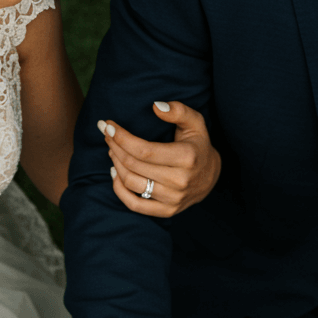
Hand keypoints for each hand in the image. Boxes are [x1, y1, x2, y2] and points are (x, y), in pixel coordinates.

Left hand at [98, 101, 220, 217]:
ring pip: (131, 183)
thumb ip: (178, 111)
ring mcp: (173, 199)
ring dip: (116, 165)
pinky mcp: (167, 211)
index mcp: (186, 157)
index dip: (122, 138)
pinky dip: (119, 190)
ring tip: (112, 151)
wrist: (210, 177)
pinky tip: (115, 173)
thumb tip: (156, 106)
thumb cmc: (198, 145)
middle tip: (108, 135)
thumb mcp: (195, 122)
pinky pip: (135, 205)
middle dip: (115, 147)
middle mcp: (180, 181)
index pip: (144, 150)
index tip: (109, 126)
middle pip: (134, 165)